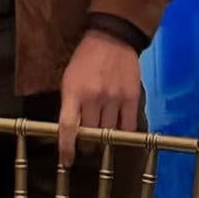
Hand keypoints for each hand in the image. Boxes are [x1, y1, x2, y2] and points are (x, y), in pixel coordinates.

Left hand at [57, 30, 140, 167]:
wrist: (112, 36)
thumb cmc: (85, 57)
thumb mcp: (69, 77)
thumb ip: (70, 103)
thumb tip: (70, 130)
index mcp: (74, 91)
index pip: (68, 127)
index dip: (67, 148)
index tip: (67, 161)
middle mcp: (94, 98)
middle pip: (91, 134)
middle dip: (87, 143)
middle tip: (87, 144)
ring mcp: (114, 99)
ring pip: (109, 133)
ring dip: (105, 139)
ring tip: (103, 137)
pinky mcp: (131, 98)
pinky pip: (128, 127)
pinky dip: (123, 133)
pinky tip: (119, 132)